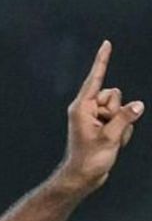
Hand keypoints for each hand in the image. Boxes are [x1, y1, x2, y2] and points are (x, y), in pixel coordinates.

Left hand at [55, 40, 143, 194]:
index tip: (106, 43)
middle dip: (118, 110)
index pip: (95, 78)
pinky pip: (123, 120)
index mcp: (81, 107)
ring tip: (110, 140)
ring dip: (122, 124)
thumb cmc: (89, 159)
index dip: (102, 60)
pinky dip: (123, 132)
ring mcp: (95, 117)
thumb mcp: (110, 137)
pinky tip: (113, 144)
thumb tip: (139, 104)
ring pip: (121, 108)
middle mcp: (87, 109)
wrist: (83, 177)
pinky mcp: (103, 126)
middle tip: (107, 132)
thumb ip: (126, 118)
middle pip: (114, 94)